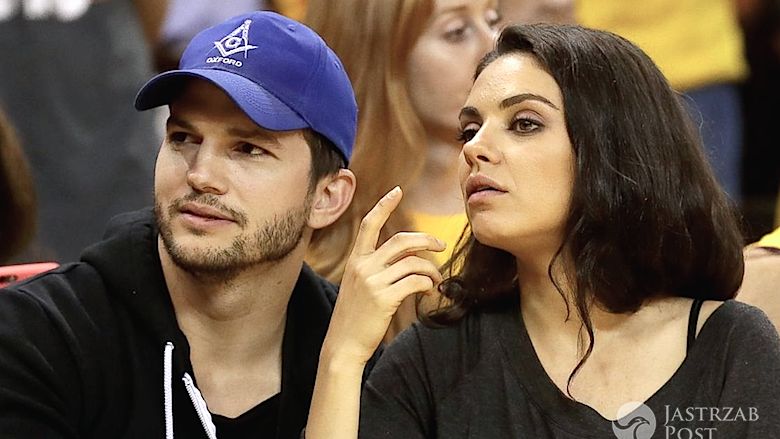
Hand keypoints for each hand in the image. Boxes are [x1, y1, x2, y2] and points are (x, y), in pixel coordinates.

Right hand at [323, 187, 445, 365]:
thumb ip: (376, 269)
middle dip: (425, 240)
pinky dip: (427, 283)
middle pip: (401, 241)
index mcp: (356, 260)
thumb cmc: (354, 317)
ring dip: (431, 269)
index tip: (397, 191)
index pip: (370, 224)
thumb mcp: (359, 286)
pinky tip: (429, 289)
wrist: (342, 345)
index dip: (384, 205)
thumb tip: (408, 260)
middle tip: (441, 246)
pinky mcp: (383, 299)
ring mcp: (373, 282)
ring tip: (437, 279)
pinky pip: (414, 282)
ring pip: (412, 263)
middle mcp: (363, 267)